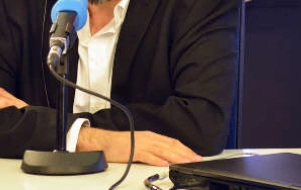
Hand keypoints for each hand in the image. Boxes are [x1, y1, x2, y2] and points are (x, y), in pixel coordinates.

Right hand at [76, 127, 201, 165]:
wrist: (103, 141)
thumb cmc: (120, 144)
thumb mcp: (140, 144)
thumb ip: (153, 150)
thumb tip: (166, 158)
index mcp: (151, 136)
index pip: (172, 142)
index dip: (185, 149)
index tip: (195, 156)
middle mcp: (149, 138)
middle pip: (171, 146)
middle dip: (185, 154)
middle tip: (197, 160)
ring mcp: (142, 144)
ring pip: (163, 150)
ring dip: (176, 157)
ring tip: (187, 162)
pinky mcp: (134, 151)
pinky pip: (148, 156)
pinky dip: (157, 160)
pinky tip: (165, 163)